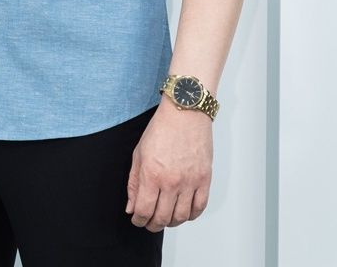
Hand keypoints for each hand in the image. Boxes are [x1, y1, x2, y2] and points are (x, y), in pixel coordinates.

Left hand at [125, 99, 212, 230]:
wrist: (185, 111)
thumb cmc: (162, 128)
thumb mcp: (139, 153)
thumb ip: (134, 183)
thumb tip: (132, 207)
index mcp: (152, 174)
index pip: (144, 211)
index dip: (138, 220)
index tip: (137, 219)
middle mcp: (171, 181)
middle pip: (162, 218)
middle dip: (153, 224)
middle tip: (150, 222)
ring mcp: (190, 181)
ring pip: (181, 217)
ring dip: (171, 222)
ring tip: (166, 218)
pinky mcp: (204, 178)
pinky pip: (199, 207)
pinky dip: (191, 215)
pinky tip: (184, 212)